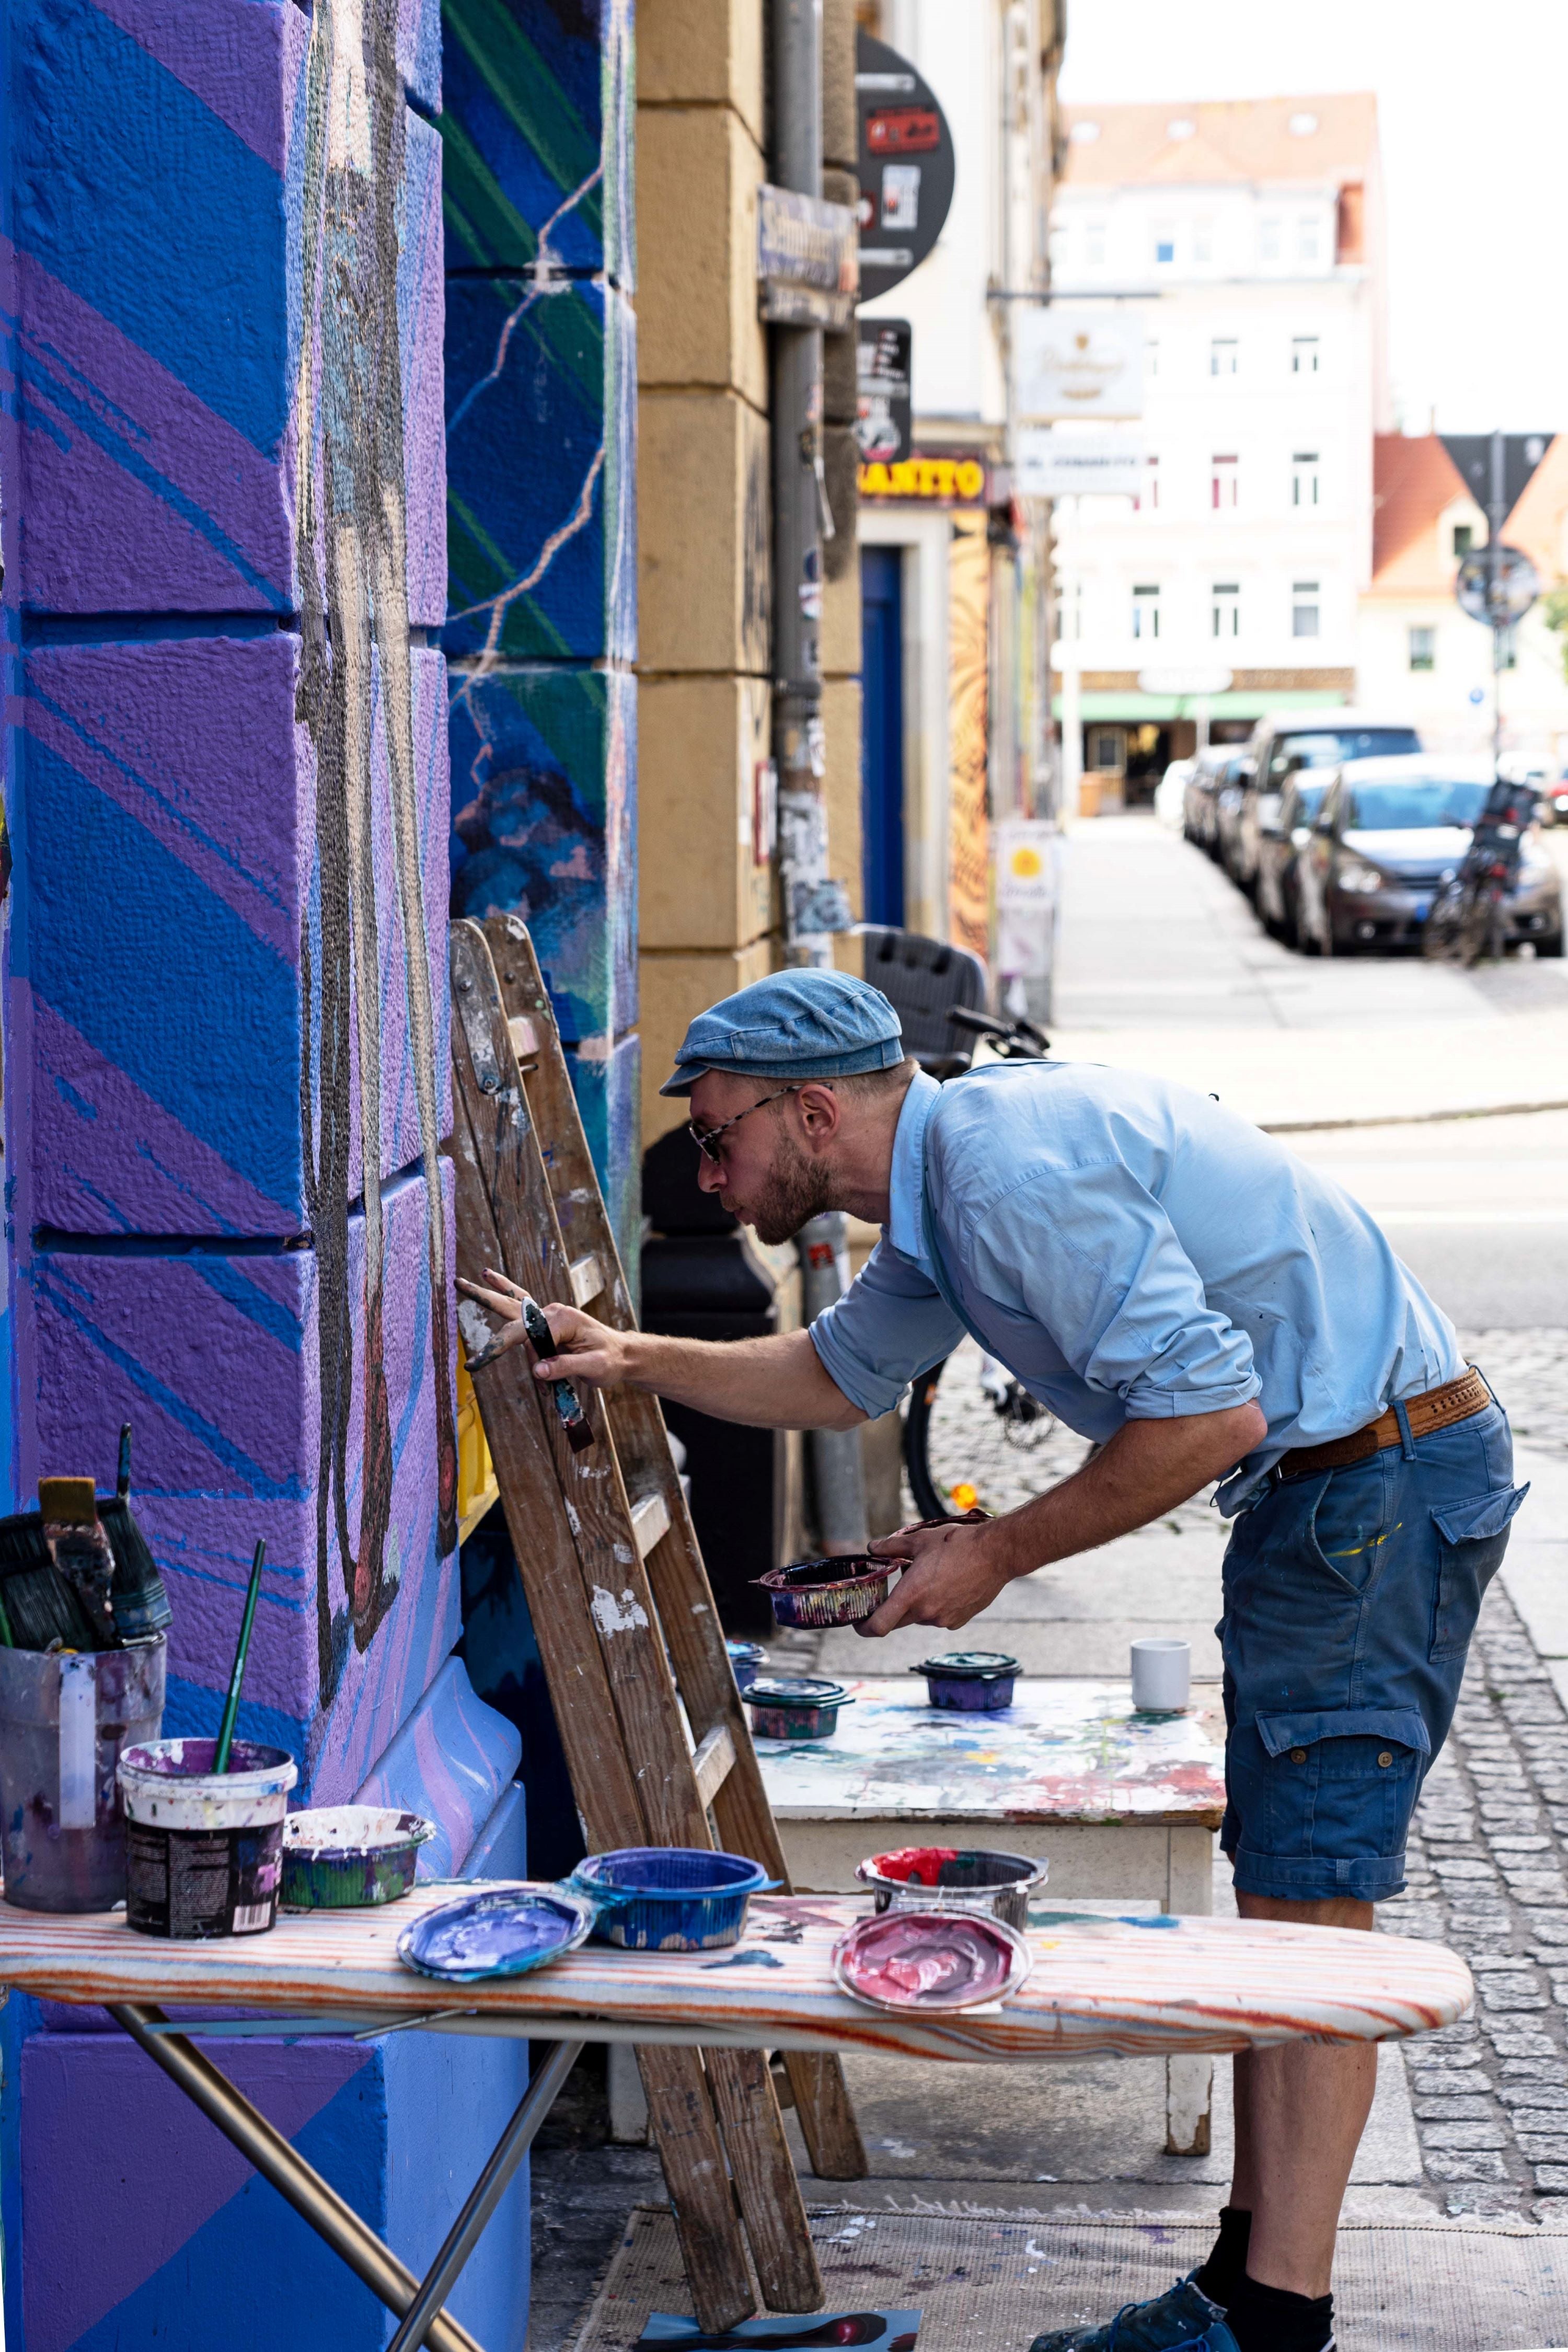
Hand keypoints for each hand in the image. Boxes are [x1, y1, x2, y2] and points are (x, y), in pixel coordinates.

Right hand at [456, 1271, 630, 1386]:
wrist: (622, 1355)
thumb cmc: (610, 1360)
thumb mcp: (593, 1367)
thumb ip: (565, 1367)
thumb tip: (538, 1372)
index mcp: (564, 1319)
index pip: (528, 1336)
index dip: (510, 1352)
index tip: (494, 1367)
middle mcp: (553, 1312)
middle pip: (513, 1310)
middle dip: (484, 1298)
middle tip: (458, 1285)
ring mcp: (548, 1315)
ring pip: (513, 1306)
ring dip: (490, 1298)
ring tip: (463, 1284)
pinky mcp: (546, 1322)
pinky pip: (521, 1306)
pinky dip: (505, 1291)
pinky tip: (489, 1276)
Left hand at [855, 1517, 1014, 1637]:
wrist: (996, 1554)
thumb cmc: (957, 1544)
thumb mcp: (919, 1540)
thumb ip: (891, 1547)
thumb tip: (872, 1547)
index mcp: (912, 1594)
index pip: (879, 1626)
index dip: (864, 1628)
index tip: (858, 1623)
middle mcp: (926, 1612)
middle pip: (897, 1621)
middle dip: (892, 1608)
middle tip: (896, 1589)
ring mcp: (944, 1620)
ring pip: (919, 1617)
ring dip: (917, 1604)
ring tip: (930, 1578)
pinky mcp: (959, 1621)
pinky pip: (938, 1618)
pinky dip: (936, 1606)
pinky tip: (947, 1585)